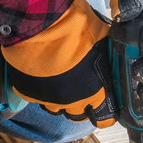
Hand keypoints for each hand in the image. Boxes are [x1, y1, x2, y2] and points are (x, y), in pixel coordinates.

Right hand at [0, 0, 117, 127]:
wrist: (40, 24)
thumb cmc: (75, 28)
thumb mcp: (101, 37)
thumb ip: (107, 53)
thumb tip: (114, 53)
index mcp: (95, 91)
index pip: (105, 118)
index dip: (105, 112)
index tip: (102, 104)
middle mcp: (72, 101)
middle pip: (78, 115)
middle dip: (80, 104)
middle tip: (79, 88)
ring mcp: (48, 99)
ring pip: (56, 108)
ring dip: (59, 98)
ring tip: (58, 81)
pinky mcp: (28, 93)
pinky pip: (36, 97)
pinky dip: (39, 89)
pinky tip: (40, 75)